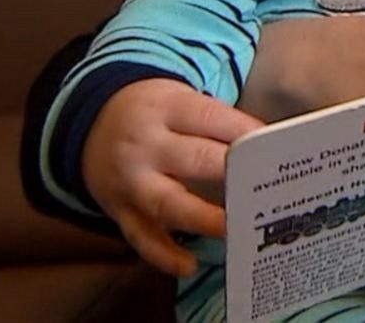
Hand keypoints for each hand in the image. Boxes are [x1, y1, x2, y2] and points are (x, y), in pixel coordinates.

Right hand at [82, 78, 263, 275]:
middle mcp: (145, 145)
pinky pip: (140, 236)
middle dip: (231, 174)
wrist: (89, 123)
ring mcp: (131, 181)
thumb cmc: (153, 114)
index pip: (211, 118)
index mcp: (166, 109)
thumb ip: (216, 122)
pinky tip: (189, 265)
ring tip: (233, 229)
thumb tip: (266, 148)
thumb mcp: (178, 100)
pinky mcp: (120, 211)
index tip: (275, 151)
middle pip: (194, 159)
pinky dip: (164, 254)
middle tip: (265, 190)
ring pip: (167, 202)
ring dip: (202, 218)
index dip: (245, 135)